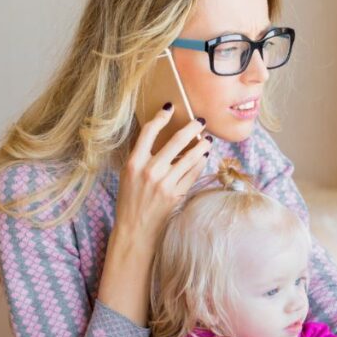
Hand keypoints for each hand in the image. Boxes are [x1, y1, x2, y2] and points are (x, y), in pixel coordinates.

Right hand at [114, 105, 210, 245]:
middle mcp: (150, 171)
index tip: (171, 107)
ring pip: (190, 157)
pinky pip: (193, 173)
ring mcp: (165, 183)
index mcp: (134, 162)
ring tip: (207, 139)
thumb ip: (143, 156)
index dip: (161, 116)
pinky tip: (203, 157)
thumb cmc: (130, 199)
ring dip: (201, 145)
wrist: (135, 228)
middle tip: (201, 120)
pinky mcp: (177, 194)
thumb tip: (164, 136)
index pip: (149, 132)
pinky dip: (200, 163)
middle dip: (191, 127)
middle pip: (176, 141)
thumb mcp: (129, 174)